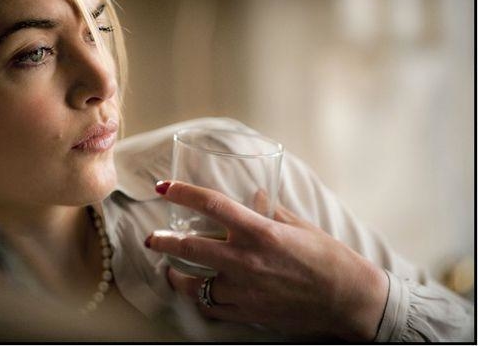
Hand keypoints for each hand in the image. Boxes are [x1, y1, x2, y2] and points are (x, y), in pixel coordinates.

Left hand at [145, 180, 388, 340]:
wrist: (348, 300)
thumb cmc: (328, 258)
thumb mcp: (299, 224)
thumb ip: (270, 209)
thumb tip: (253, 194)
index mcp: (260, 232)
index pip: (212, 205)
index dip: (183, 193)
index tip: (163, 188)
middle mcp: (246, 261)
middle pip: (190, 248)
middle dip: (164, 241)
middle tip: (152, 238)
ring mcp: (244, 290)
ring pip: (194, 285)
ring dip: (177, 276)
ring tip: (169, 269)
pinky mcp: (248, 313)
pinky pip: (211, 307)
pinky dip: (199, 299)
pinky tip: (197, 292)